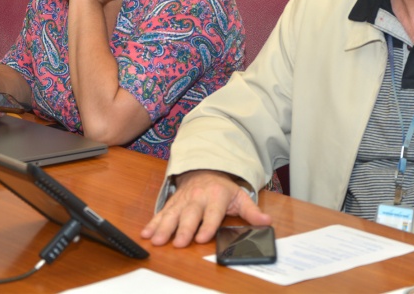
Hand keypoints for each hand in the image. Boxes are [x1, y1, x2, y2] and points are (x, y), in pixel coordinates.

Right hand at [141, 170, 271, 247]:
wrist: (204, 170)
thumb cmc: (223, 189)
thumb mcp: (240, 197)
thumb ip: (252, 212)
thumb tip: (267, 222)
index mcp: (216, 196)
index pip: (212, 213)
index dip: (208, 226)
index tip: (202, 238)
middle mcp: (198, 198)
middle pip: (190, 215)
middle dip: (184, 229)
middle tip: (178, 242)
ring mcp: (183, 200)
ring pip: (173, 214)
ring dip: (164, 227)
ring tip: (158, 239)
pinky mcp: (172, 203)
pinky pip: (161, 213)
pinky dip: (153, 223)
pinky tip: (147, 233)